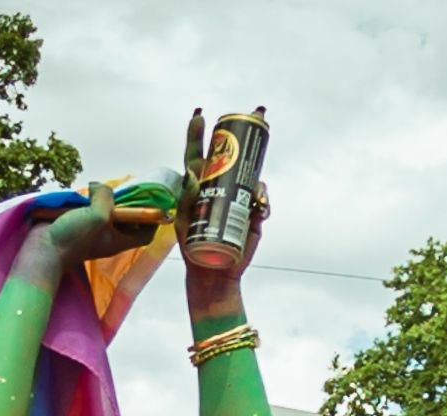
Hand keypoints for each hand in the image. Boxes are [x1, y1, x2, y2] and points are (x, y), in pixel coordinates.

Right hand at [35, 176, 176, 267]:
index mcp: (119, 240)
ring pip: (106, 212)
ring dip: (102, 200)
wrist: (43, 249)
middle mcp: (109, 237)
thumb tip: (99, 187)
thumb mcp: (98, 215)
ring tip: (97, 191)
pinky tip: (82, 195)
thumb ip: (106, 197)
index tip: (150, 203)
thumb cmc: (74, 238)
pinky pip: (88, 211)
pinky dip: (87, 202)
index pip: (145, 233)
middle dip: (124, 204)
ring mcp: (93, 232)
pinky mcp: (78, 225)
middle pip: (126, 220)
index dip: (151, 220)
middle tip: (120, 190)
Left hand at [177, 117, 260, 274]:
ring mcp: (238, 197)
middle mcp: (220, 185)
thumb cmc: (192, 244)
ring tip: (253, 191)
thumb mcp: (184, 220)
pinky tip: (260, 205)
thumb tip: (193, 173)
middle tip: (253, 118)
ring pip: (250, 175)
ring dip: (254, 173)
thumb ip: (187, 197)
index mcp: (198, 183)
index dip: (197, 133)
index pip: (197, 153)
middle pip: (231, 156)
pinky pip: (261, 200)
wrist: (211, 270)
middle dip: (242, 136)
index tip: (200, 114)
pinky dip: (263, 200)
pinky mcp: (252, 213)